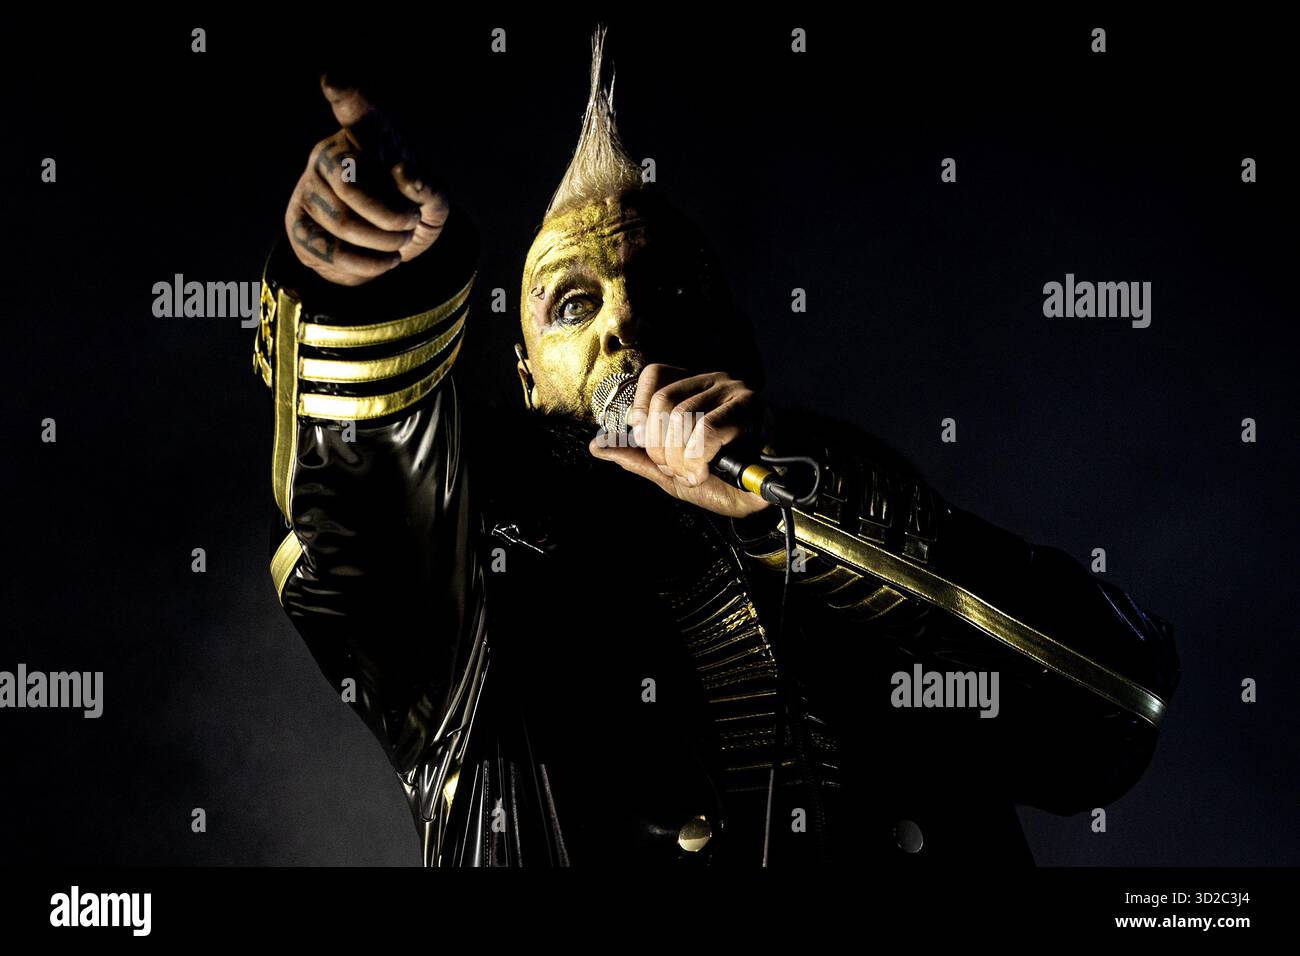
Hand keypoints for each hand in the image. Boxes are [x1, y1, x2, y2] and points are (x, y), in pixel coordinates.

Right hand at [283, 76, 449, 286]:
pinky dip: (368, 265)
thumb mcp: (434, 202)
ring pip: (343, 222)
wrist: (386, 248)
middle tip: (409, 223)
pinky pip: (331, 251)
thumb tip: (406, 174)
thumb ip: (430, 189)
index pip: (355, 109)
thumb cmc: (411, 211)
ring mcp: (308, 187)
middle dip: (390, 215)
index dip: (345, 95)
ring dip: (384, 242)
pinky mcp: (298, 225)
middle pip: (350, 184)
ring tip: (398, 242)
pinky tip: (385, 261)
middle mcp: (330, 153)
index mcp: (367, 137)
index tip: (334, 80)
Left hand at [588, 364, 772, 518]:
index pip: (653, 376)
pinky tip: (706, 472)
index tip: (654, 447)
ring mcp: (734, 393)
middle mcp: (714, 382)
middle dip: (663, 449)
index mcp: (693, 389)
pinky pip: (706, 431)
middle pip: (663, 404)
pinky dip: (698, 459)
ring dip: (681, 459)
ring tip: (696, 473)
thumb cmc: (722, 482)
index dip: (643, 412)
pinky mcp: (752, 409)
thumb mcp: (670, 472)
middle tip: (680, 469)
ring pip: (682, 418)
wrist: (762, 502)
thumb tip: (597, 446)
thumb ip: (635, 458)